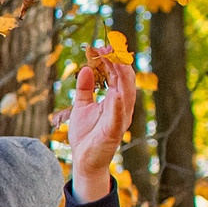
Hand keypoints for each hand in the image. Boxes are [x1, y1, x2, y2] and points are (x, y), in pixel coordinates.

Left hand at [67, 49, 136, 202]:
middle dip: (118, 62)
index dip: (111, 60)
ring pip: (126, 94)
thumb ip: (84, 89)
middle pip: (124, 80)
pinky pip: (118, 117)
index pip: (117, 75)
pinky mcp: (114, 132)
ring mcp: (120, 119)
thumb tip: (86, 68)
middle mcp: (122, 107)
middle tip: (109, 46)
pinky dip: (119, 105)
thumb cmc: (86, 134)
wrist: (84, 161)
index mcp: (115, 100)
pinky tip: (116, 94)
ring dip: (121, 76)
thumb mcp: (82, 107)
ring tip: (115, 60)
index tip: (102, 46)